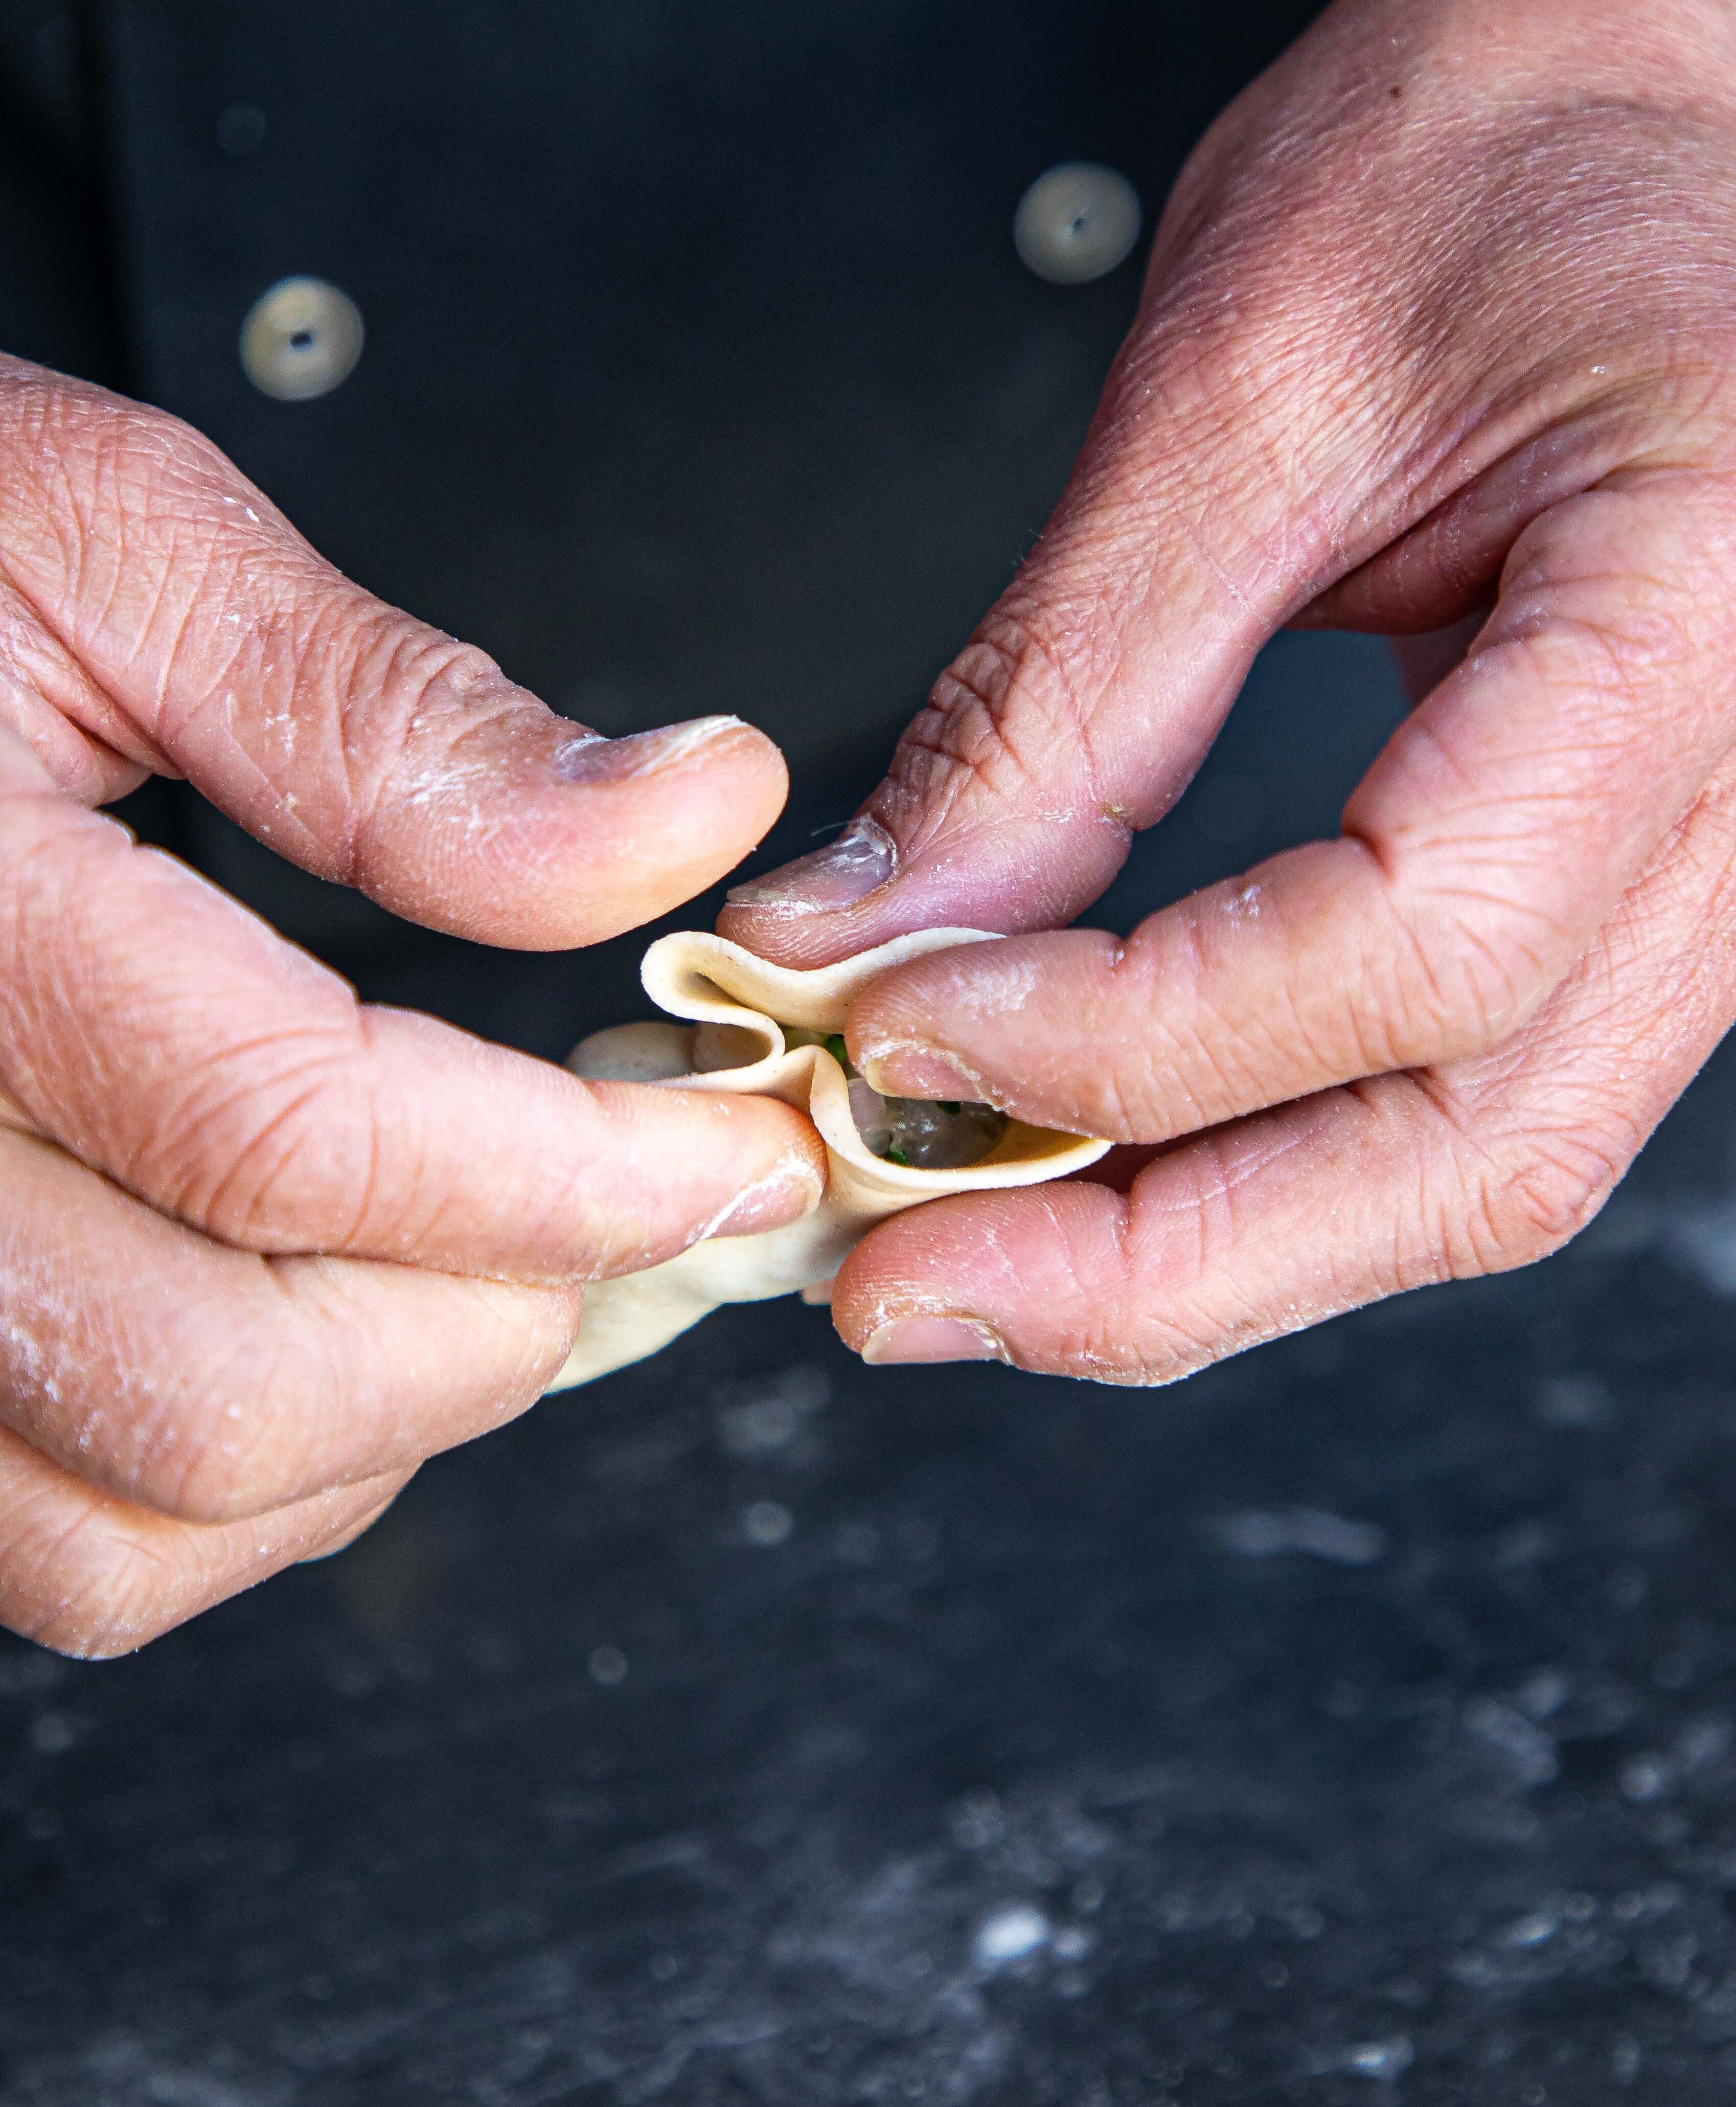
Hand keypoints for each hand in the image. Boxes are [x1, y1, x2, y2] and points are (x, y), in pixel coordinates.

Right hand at [0, 359, 823, 1651]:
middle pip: (229, 1393)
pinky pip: (54, 1547)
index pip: (300, 1138)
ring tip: (501, 1270)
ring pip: (137, 1534)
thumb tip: (685, 812)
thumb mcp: (97, 544)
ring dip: (383, 1434)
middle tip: (639, 1203)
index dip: (578, 1166)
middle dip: (503, 1323)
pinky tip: (329, 1331)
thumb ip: (387, 713)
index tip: (734, 1137)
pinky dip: (243, 1489)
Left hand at [721, 0, 1735, 1378]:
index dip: (1127, 1041)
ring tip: (970, 1263)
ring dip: (1202, 1256)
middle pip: (1469, 1147)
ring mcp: (1716, 868)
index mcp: (1703, 626)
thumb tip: (867, 930)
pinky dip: (1266, 1166)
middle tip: (905, 1289)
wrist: (1662, 89)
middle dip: (1157, 1263)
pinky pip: (1463, 1097)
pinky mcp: (1629, 886)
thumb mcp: (1251, 383)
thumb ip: (1062, 694)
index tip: (892, 1039)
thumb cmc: (1523, 138)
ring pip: (1472, 1166)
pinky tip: (1097, 1172)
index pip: (1413, 947)